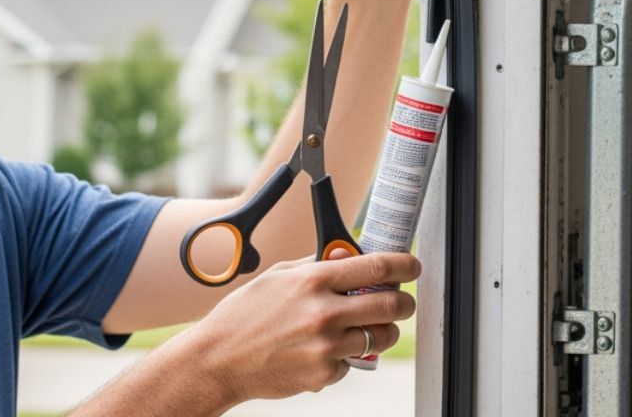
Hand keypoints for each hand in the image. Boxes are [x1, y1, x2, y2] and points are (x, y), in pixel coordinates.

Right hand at [188, 251, 419, 402]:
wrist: (219, 360)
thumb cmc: (246, 314)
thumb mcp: (279, 275)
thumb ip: (318, 264)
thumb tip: (352, 256)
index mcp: (314, 280)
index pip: (377, 265)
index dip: (404, 264)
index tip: (412, 266)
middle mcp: (324, 312)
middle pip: (390, 304)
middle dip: (404, 302)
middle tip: (403, 302)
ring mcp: (326, 346)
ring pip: (380, 337)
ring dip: (384, 331)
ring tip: (370, 327)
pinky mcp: (324, 374)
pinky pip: (352, 362)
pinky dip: (347, 356)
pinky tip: (325, 349)